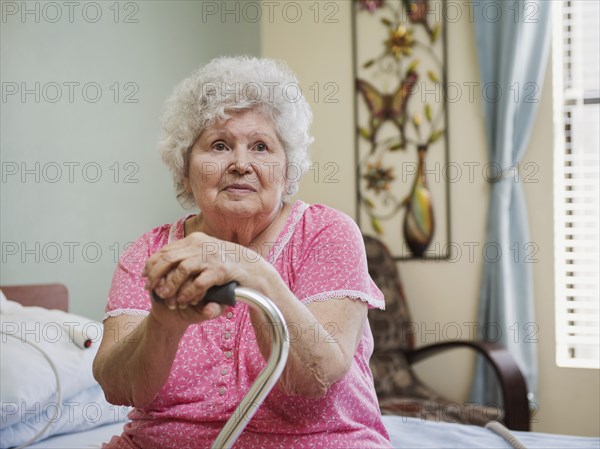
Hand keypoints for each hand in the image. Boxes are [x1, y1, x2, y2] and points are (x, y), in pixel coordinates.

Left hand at [142, 232, 257, 326]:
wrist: (254, 269)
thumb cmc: (228, 263)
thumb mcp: (206, 254)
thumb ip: (188, 256)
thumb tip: (164, 260)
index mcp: (195, 239)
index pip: (166, 250)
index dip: (152, 264)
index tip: (145, 276)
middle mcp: (201, 245)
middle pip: (169, 258)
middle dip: (156, 275)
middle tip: (149, 289)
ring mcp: (211, 256)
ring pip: (181, 270)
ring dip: (170, 285)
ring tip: (165, 297)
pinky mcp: (220, 270)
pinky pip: (198, 282)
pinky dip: (188, 293)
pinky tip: (184, 301)